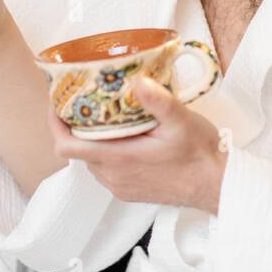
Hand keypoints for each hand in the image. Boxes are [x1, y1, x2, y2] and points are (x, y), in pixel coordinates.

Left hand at [48, 78, 227, 213]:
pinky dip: (106, 151)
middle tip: (84, 100)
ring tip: (104, 115)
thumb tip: (138, 81)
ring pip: (91, 160)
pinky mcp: (129, 191)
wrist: (216, 185)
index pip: (67, 146)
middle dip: (75, 125)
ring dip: (92, 139)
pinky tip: (124, 136)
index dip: (55, 123)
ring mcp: (120, 186)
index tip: (57, 103)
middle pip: (76, 150)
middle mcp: (113, 176)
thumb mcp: (181, 121)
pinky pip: (106, 170)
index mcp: (118, 159)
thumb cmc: (200, 156)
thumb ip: (157, 101)